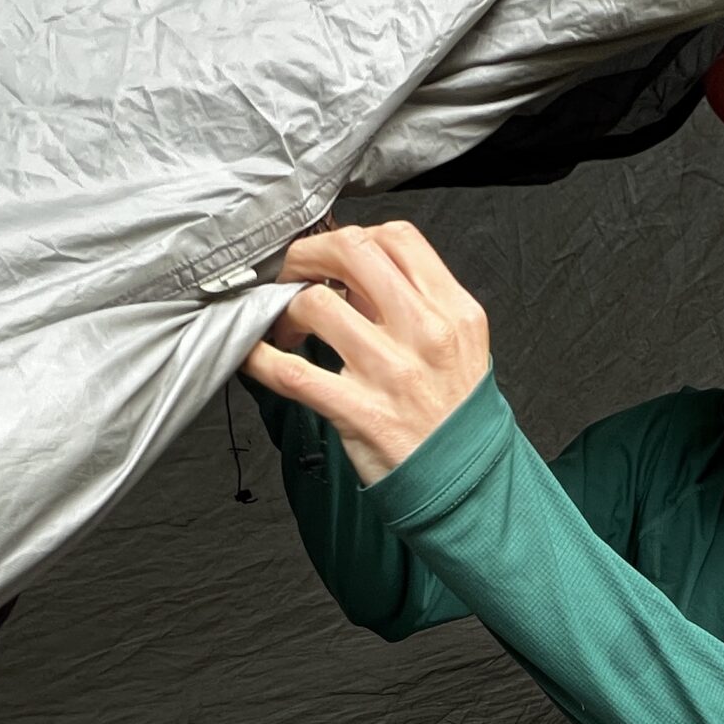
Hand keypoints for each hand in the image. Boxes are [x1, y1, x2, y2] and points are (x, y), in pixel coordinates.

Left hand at [241, 221, 491, 485]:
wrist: (470, 486)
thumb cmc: (457, 418)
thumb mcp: (461, 348)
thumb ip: (417, 306)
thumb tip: (353, 276)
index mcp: (454, 311)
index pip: (397, 239)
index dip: (352, 237)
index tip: (331, 257)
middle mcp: (426, 333)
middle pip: (353, 252)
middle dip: (309, 254)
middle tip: (292, 273)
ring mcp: (392, 372)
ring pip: (315, 304)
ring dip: (285, 309)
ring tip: (285, 328)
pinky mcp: (360, 412)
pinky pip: (290, 372)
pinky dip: (259, 359)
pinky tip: (253, 355)